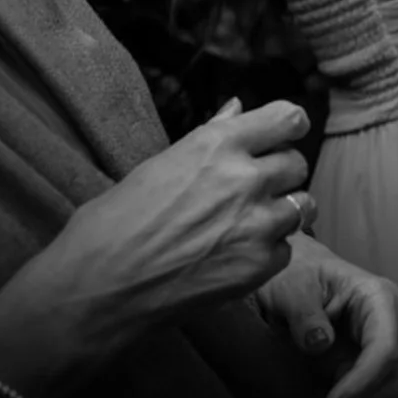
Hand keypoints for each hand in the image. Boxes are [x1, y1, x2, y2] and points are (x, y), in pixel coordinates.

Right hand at [1, 100, 311, 361]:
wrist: (95, 289)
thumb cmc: (112, 225)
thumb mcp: (158, 166)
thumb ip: (210, 137)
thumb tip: (238, 108)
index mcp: (217, 144)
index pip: (289, 118)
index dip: (288, 128)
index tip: (280, 138)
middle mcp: (245, 178)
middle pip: (297, 163)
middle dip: (279, 175)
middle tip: (251, 192)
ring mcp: (257, 223)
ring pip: (302, 206)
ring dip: (281, 213)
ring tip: (245, 225)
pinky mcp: (258, 265)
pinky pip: (286, 249)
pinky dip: (267, 253)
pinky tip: (233, 257)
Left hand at [251, 235, 397, 397]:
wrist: (300, 277)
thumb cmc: (297, 275)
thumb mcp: (293, 287)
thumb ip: (305, 313)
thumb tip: (321, 344)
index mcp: (381, 299)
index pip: (386, 350)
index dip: (360, 386)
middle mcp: (394, 327)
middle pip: (389, 381)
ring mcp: (389, 350)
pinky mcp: (376, 371)